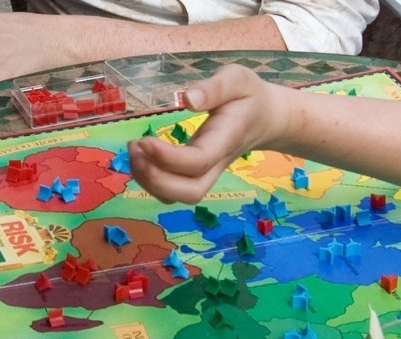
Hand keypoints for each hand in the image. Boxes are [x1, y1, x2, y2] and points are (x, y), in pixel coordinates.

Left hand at [129, 65, 290, 204]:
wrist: (266, 118)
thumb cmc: (250, 96)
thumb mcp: (237, 79)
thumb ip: (215, 88)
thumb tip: (187, 99)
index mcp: (225, 139)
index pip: (198, 162)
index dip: (168, 158)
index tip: (144, 139)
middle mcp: (216, 163)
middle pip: (189, 192)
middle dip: (156, 179)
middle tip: (136, 148)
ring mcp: (207, 172)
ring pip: (179, 197)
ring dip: (150, 182)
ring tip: (134, 151)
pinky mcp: (197, 173)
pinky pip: (173, 190)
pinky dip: (151, 181)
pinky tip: (141, 156)